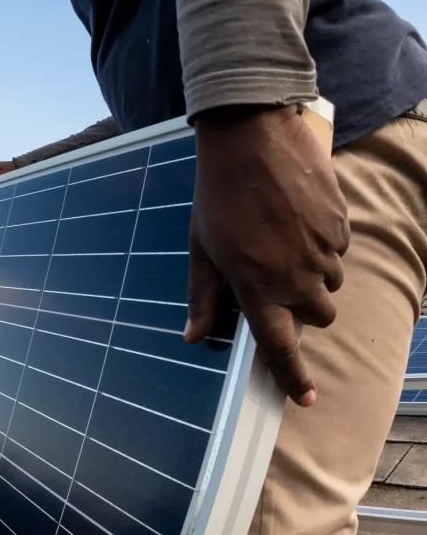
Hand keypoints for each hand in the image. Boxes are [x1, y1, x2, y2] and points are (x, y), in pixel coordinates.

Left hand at [185, 104, 348, 406]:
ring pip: (330, 283)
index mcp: (257, 287)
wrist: (250, 138)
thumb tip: (194, 338)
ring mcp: (323, 250)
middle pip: (317, 317)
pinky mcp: (340, 225)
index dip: (292, 376)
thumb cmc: (216, 196)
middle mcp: (296, 276)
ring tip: (282, 243)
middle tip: (277, 282)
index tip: (303, 397)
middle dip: (303, 309)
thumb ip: (202, 297)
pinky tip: (296, 220)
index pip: (280, 346)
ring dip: (312, 276)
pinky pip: (338, 251)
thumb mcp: (200, 249)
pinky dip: (322, 246)